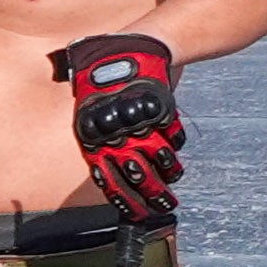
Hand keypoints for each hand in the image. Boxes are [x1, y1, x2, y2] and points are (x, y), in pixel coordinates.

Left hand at [56, 33, 184, 223]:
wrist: (129, 51)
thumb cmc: (105, 88)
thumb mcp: (91, 114)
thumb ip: (99, 142)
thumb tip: (107, 175)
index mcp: (92, 138)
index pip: (108, 178)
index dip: (124, 200)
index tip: (136, 215)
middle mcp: (114, 133)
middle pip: (137, 174)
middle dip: (153, 196)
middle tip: (165, 207)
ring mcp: (138, 122)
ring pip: (159, 159)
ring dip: (168, 176)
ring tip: (172, 185)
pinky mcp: (160, 111)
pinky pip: (172, 138)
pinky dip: (175, 149)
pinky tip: (176, 158)